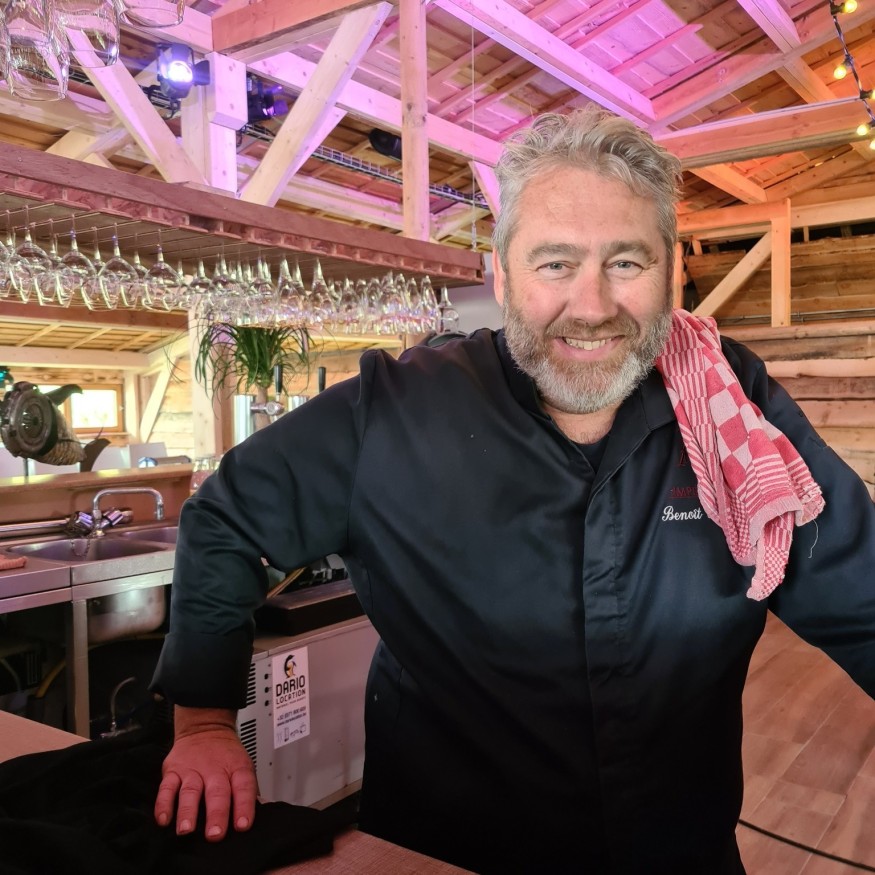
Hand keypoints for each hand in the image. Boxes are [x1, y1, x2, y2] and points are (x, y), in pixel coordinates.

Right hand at [154, 705, 257, 841]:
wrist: (205, 727)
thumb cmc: (226, 754)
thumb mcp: (243, 765)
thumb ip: (250, 790)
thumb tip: (263, 810)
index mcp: (236, 768)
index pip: (244, 787)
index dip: (244, 806)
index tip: (242, 825)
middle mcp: (214, 770)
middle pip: (217, 792)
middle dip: (216, 814)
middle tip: (215, 834)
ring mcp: (192, 771)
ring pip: (190, 792)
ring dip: (187, 812)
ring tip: (186, 830)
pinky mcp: (173, 771)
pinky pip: (166, 788)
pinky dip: (163, 804)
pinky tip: (164, 819)